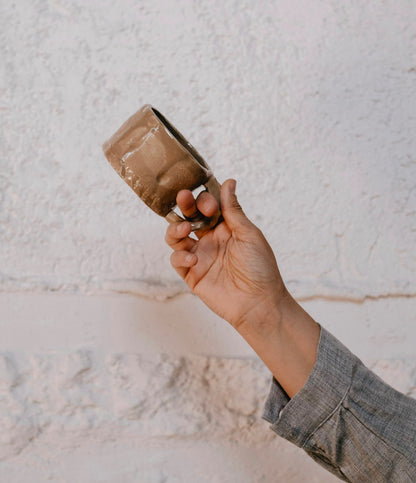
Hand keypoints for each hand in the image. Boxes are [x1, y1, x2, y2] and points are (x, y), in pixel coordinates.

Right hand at [165, 179, 287, 332]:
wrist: (259, 303)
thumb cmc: (260, 268)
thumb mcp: (248, 234)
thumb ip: (233, 210)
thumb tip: (229, 182)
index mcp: (225, 228)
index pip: (207, 206)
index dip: (204, 200)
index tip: (209, 203)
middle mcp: (210, 239)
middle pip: (189, 216)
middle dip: (184, 205)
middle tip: (183, 198)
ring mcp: (199, 256)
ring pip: (176, 236)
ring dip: (176, 228)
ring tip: (185, 229)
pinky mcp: (191, 274)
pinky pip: (177, 259)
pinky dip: (180, 255)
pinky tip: (192, 258)